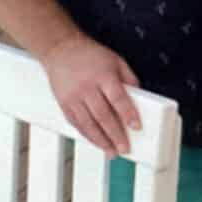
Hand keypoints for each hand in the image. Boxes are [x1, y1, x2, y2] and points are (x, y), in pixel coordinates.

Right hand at [39, 32, 141, 155]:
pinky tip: (97, 142)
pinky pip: (77, 124)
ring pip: (88, 124)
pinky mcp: (64, 103)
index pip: (118, 98)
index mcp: (103, 75)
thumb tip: (141, 99)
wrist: (60, 49)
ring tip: (112, 152)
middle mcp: (87, 87)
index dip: (128, 114)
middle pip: (103, 116)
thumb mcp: (116, 60)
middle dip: (115, 135)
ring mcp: (73, 97)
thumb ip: (130, 79)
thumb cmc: (91, 55)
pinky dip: (87, 135)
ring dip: (101, 141)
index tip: (136, 127)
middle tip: (125, 148)